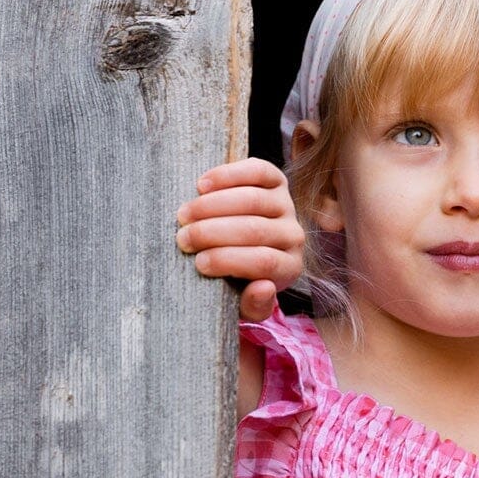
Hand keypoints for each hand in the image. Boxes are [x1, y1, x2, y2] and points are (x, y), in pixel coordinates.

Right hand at [175, 157, 305, 321]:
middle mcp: (294, 235)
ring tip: (184, 216)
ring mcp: (287, 205)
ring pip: (250, 200)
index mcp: (290, 268)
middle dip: (212, 233)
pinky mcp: (276, 180)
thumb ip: (254, 306)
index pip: (262, 262)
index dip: (228, 261)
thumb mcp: (246, 303)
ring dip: (211, 206)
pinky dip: (226, 176)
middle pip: (254, 230)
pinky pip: (255, 171)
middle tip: (183, 239)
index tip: (198, 263)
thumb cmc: (240, 279)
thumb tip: (263, 287)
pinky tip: (201, 186)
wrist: (247, 248)